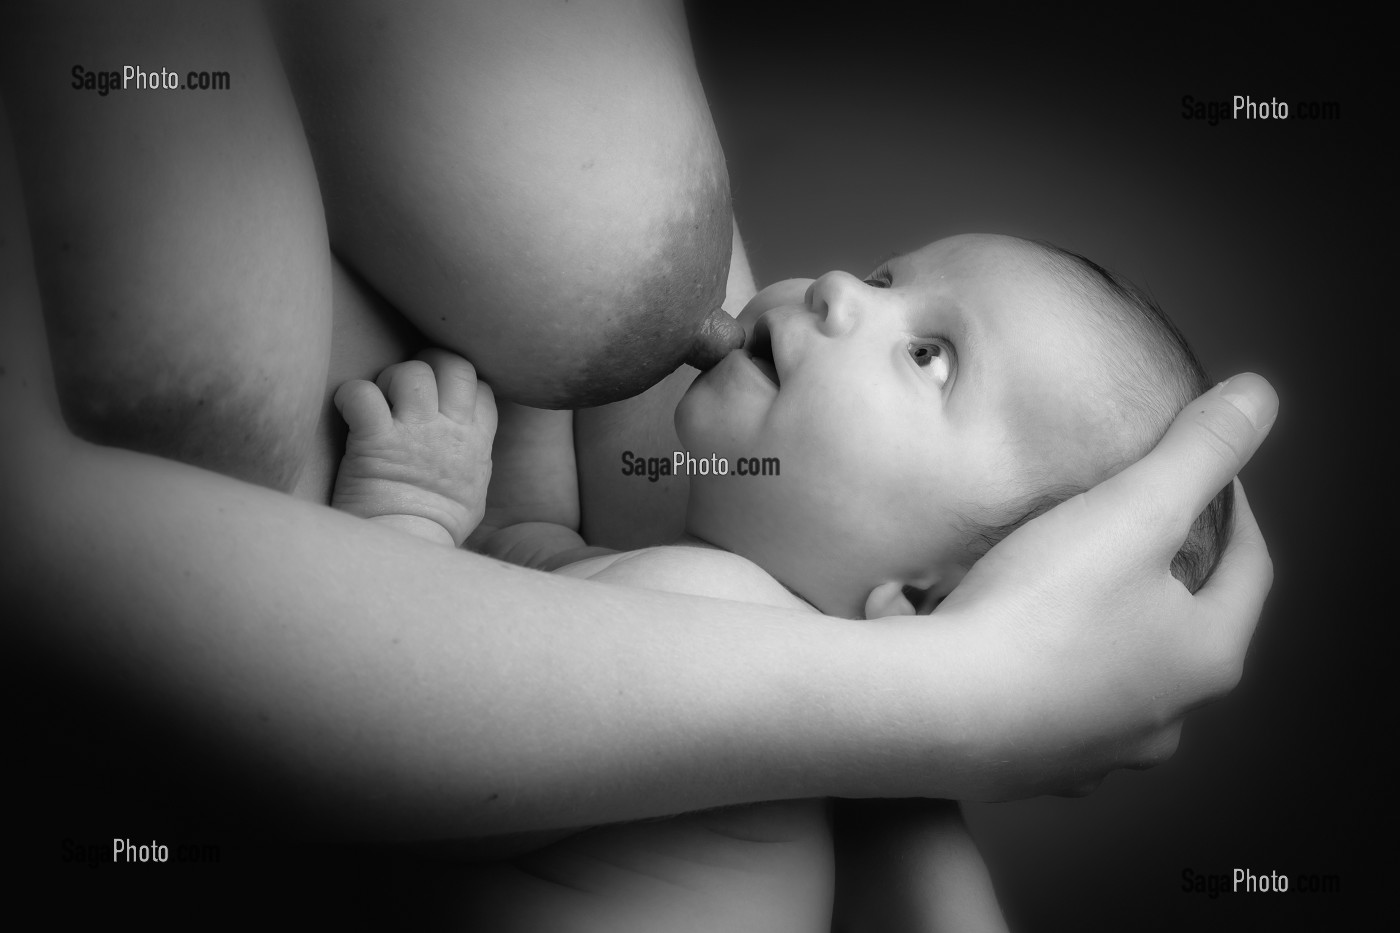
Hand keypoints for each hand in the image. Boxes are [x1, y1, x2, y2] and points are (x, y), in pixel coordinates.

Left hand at [332, 349, 496, 546]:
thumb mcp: (473, 493)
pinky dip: (350, 395)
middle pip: (452, 366)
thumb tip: (466, 447)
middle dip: (428, 365)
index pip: (480, 386)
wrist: (406, 551)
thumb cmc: (436, 530)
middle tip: (407, 386)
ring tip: (379, 402)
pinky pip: (362, 394)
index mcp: (476, 443)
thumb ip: (472, 459)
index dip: (458, 381)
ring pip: (410, 372)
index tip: (441, 394)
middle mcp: (450, 430)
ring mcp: (414, 433)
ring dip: (390, 379)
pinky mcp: (375, 440)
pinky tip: (348, 409)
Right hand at [929, 374, 1275, 798]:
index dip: (1234, 507)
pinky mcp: (1032, 768)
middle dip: (1161, 575)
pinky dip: (1039, 673)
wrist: (933, 710)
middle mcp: (1166, 719)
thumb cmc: (1041, 610)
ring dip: (1102, 632)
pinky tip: (1002, 644)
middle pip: (1182, 627)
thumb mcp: (1131, 511)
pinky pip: (1049, 708)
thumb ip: (1199, 451)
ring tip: (1059, 582)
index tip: (1203, 471)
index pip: (1249, 567)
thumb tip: (1261, 396)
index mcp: (1206, 656)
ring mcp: (1098, 753)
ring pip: (1116, 676)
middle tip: (1126, 526)